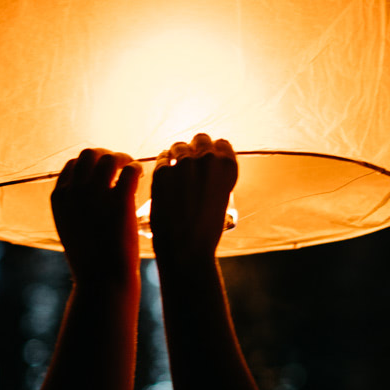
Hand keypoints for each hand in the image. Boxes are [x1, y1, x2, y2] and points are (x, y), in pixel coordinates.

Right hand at [50, 148, 143, 287]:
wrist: (101, 280)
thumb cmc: (89, 259)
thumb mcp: (70, 228)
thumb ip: (74, 205)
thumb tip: (85, 187)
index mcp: (59, 197)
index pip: (73, 164)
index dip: (90, 164)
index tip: (103, 172)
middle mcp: (74, 191)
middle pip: (89, 154)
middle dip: (105, 155)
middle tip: (120, 165)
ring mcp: (95, 194)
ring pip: (110, 158)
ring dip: (123, 159)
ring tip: (131, 169)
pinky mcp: (120, 200)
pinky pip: (130, 170)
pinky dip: (136, 169)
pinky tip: (140, 178)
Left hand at [150, 134, 238, 260]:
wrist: (186, 250)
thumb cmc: (207, 229)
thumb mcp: (222, 197)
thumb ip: (215, 175)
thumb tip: (204, 163)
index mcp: (227, 166)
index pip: (221, 143)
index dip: (213, 153)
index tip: (208, 164)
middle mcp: (207, 159)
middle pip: (200, 138)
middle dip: (195, 150)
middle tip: (190, 166)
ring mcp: (183, 164)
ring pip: (178, 146)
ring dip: (177, 156)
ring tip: (176, 176)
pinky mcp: (161, 172)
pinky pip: (161, 158)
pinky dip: (163, 167)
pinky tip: (164, 182)